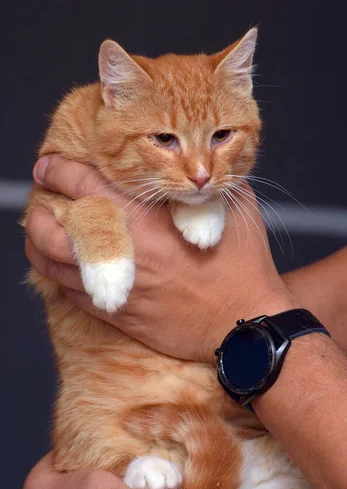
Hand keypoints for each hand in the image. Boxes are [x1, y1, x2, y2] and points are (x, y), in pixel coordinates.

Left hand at [25, 155, 295, 362]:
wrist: (245, 323)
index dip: (57, 170)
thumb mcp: (233, 206)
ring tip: (41, 235)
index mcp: (145, 218)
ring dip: (38, 247)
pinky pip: (71, 295)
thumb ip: (201, 181)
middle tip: (37, 207)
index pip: (82, 185)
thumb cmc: (243, 265)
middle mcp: (122, 251)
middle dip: (35, 214)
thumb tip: (189, 165)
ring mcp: (116, 286)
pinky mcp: (118, 313)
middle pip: (51, 231)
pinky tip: (65, 269)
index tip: (48, 166)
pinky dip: (59, 278)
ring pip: (53, 267)